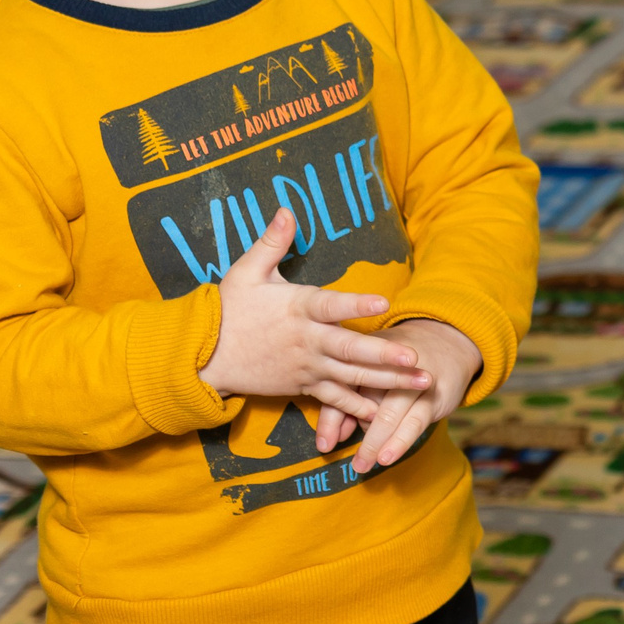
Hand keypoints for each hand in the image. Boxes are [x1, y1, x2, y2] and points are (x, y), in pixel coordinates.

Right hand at [198, 207, 427, 426]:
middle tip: (415, 358)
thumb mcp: (246, 271)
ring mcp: (306, 366)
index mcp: (298, 309)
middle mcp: (306, 341)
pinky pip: (333, 399)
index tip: (384, 301)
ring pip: (351, 377)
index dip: (356, 303)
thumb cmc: (228, 309)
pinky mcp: (302, 386)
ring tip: (421, 384)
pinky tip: (383, 413)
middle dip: (384, 355)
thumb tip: (287, 210)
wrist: (202, 356)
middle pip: (350, 349)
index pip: (331, 305)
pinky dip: (356, 408)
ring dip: (387, 382)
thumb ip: (272, 242)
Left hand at [325, 318, 480, 473]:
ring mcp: (414, 378)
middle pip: (367, 400)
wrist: (448, 342)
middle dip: (356, 433)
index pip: (344, 388)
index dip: (333, 418)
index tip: (325, 446)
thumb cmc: (398, 365)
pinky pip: (415, 421)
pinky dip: (399, 440)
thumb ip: (347, 404)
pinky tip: (388, 456)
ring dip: (375, 441)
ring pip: (390, 413)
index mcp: (367, 355)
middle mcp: (390, 364)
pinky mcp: (434, 393)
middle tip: (348, 462)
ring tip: (363, 465)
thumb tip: (330, 440)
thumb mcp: (370, 375)